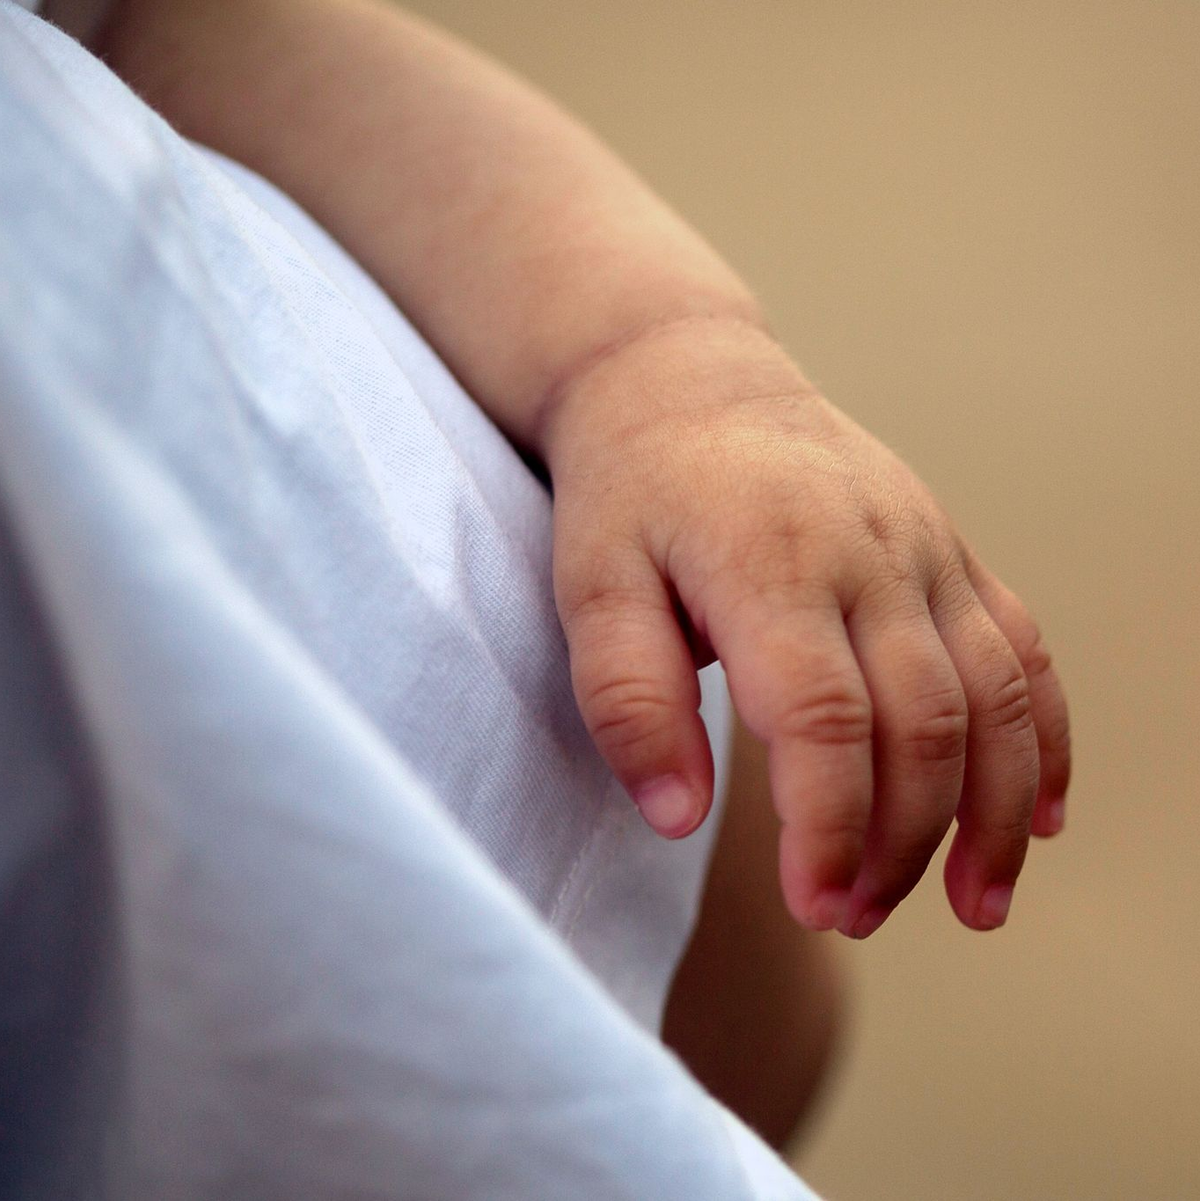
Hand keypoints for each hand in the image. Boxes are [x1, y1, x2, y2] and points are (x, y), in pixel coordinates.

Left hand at [541, 316, 1070, 937]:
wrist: (688, 381)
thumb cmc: (631, 493)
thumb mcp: (590, 586)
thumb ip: (627, 700)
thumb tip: (680, 817)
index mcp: (770, 562)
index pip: (825, 721)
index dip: (832, 829)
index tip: (814, 907)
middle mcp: (869, 552)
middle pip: (923, 725)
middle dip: (899, 843)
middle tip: (850, 916)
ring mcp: (924, 547)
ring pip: (997, 697)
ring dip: (994, 814)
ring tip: (974, 906)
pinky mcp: (949, 550)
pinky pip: (1023, 650)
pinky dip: (1041, 739)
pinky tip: (1037, 816)